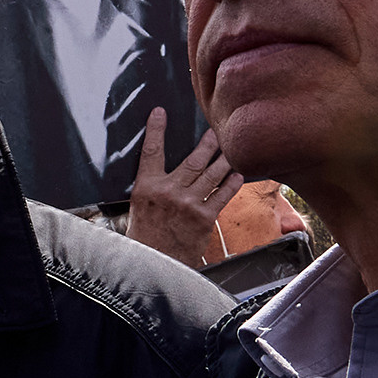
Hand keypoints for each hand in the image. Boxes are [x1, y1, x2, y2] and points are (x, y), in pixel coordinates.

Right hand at [124, 108, 241, 269]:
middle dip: (207, 143)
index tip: (160, 112)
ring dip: (224, 159)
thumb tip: (164, 171)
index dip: (155, 129)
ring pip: (211, 174)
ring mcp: (188, 204)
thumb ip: (152, 188)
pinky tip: (238, 174)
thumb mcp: (138, 207)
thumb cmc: (145, 236)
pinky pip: (222, 194)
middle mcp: (168, 191)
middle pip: (192, 160)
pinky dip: (232, 182)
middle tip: (215, 131)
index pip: (151, 151)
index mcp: (146, 187)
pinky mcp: (204, 218)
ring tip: (230, 148)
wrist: (154, 264)